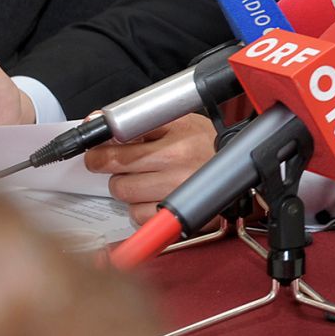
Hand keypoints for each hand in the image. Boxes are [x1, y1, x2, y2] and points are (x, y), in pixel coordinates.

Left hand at [85, 113, 218, 224]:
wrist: (240, 173)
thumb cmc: (206, 146)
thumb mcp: (179, 122)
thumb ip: (137, 120)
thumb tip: (94, 120)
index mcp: (177, 130)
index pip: (122, 134)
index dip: (102, 145)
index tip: (97, 150)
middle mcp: (178, 158)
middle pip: (116, 166)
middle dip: (110, 166)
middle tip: (118, 165)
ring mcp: (177, 188)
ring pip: (123, 192)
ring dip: (126, 188)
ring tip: (145, 180)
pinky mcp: (178, 214)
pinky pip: (138, 215)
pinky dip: (139, 210)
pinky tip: (154, 198)